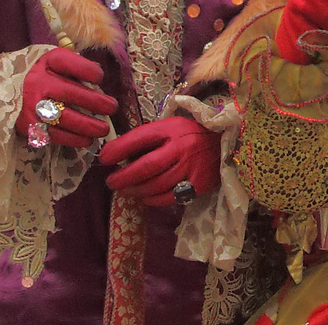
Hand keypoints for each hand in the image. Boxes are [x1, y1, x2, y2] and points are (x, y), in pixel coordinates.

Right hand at [14, 48, 118, 148]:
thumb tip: (99, 79)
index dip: (88, 71)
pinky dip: (74, 139)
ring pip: (65, 118)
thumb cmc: (47, 75)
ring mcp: (33, 105)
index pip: (68, 63)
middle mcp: (38, 82)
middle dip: (96, 102)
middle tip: (112, 108)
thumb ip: (78, 68)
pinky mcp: (31, 126)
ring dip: (88, 126)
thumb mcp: (58, 63)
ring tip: (103, 129)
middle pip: (70, 93)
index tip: (100, 78)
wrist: (14, 91)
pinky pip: (56, 135)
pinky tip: (87, 139)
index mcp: (47, 62)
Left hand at [99, 116, 220, 206]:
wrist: (224, 142)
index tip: (104, 158)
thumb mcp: (170, 127)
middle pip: (147, 166)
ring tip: (125, 191)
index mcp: (171, 129)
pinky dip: (153, 200)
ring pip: (157, 185)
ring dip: (136, 190)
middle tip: (111, 182)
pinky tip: (145, 198)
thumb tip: (118, 154)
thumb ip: (149, 138)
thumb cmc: (189, 134)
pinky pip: (170, 197)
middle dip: (124, 176)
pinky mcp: (198, 184)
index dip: (119, 149)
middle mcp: (181, 148)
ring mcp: (191, 167)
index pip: (140, 138)